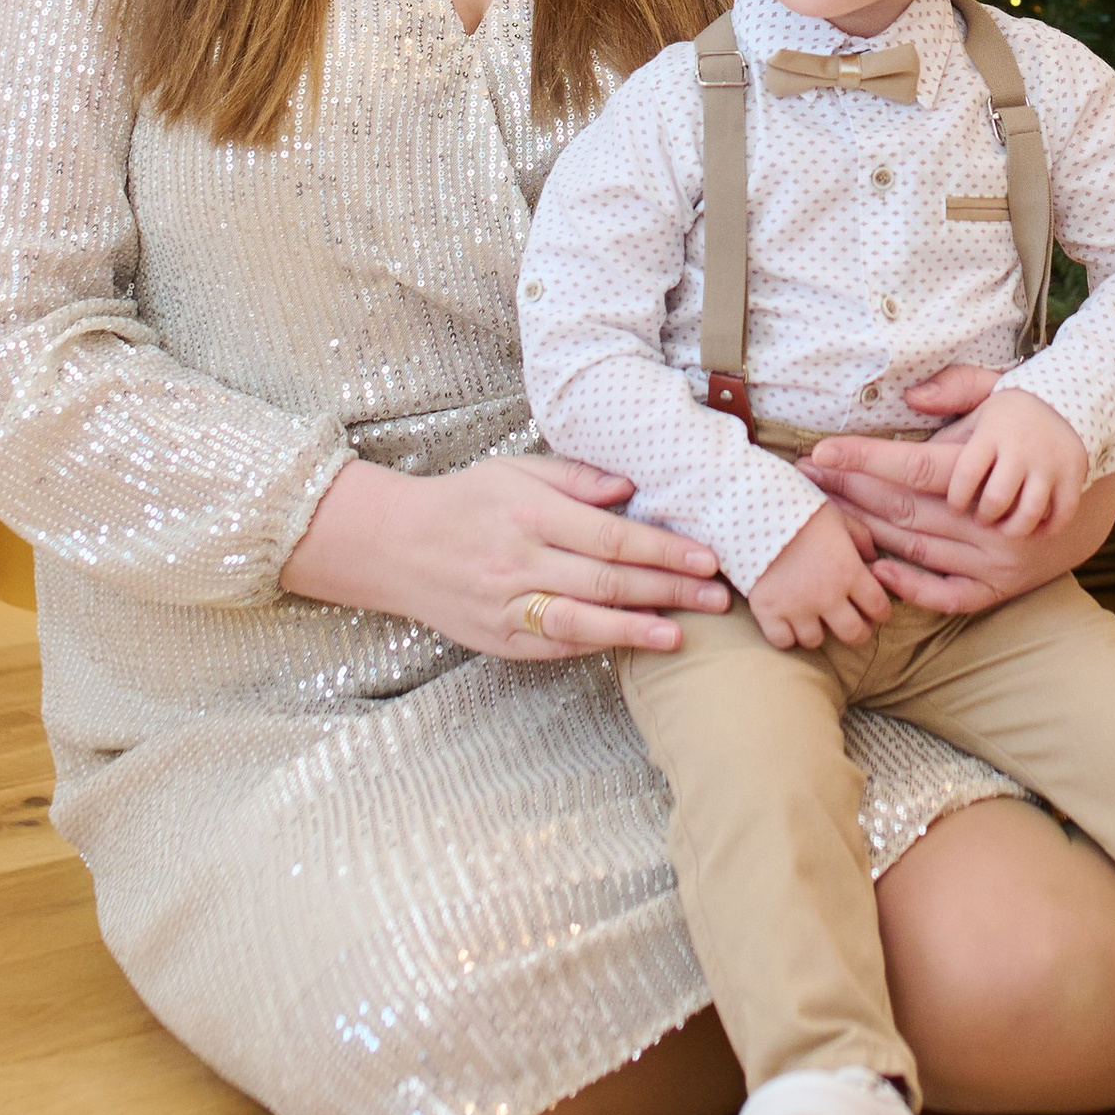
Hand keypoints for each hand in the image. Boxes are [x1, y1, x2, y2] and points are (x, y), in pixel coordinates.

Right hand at [281, 452, 728, 659]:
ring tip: (682, 633)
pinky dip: (598, 644)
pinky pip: (556, 644)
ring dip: (637, 628)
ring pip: (582, 620)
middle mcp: (518, 562)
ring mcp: (507, 605)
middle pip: (605, 580)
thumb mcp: (517, 470)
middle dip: (667, 589)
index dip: (662, 549)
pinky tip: (633, 643)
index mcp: (529, 514)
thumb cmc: (467, 500)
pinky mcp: (499, 638)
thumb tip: (631, 488)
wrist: (397, 545)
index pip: (609, 536)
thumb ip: (576, 478)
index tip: (706, 556)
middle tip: (716, 597)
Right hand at [746, 499, 893, 651]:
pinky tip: (787, 621)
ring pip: (815, 641)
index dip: (881, 612)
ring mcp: (796, 607)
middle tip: (851, 623)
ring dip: (817, 631)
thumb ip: (861, 538)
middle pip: (854, 634)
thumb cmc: (800, 508)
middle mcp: (827, 596)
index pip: (879, 607)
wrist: (754, 508)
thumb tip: (873, 559)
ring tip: (813, 618)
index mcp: (849, 571)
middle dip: (857, 631)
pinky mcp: (767, 611)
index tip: (875, 610)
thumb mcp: (838, 517)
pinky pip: (782, 641)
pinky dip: (786, 635)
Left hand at [806, 397, 1114, 616]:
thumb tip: (910, 397)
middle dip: (849, 492)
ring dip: (867, 533)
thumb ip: (959, 390)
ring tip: (824, 515)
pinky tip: (879, 571)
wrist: (1098, 493)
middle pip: (904, 509)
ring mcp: (997, 557)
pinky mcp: (1003, 585)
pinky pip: (950, 596)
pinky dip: (913, 588)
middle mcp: (991, 518)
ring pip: (917, 548)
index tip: (819, 452)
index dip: (862, 459)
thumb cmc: (1035, 437)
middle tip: (805, 479)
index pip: (913, 466)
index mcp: (990, 468)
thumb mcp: (1004, 398)